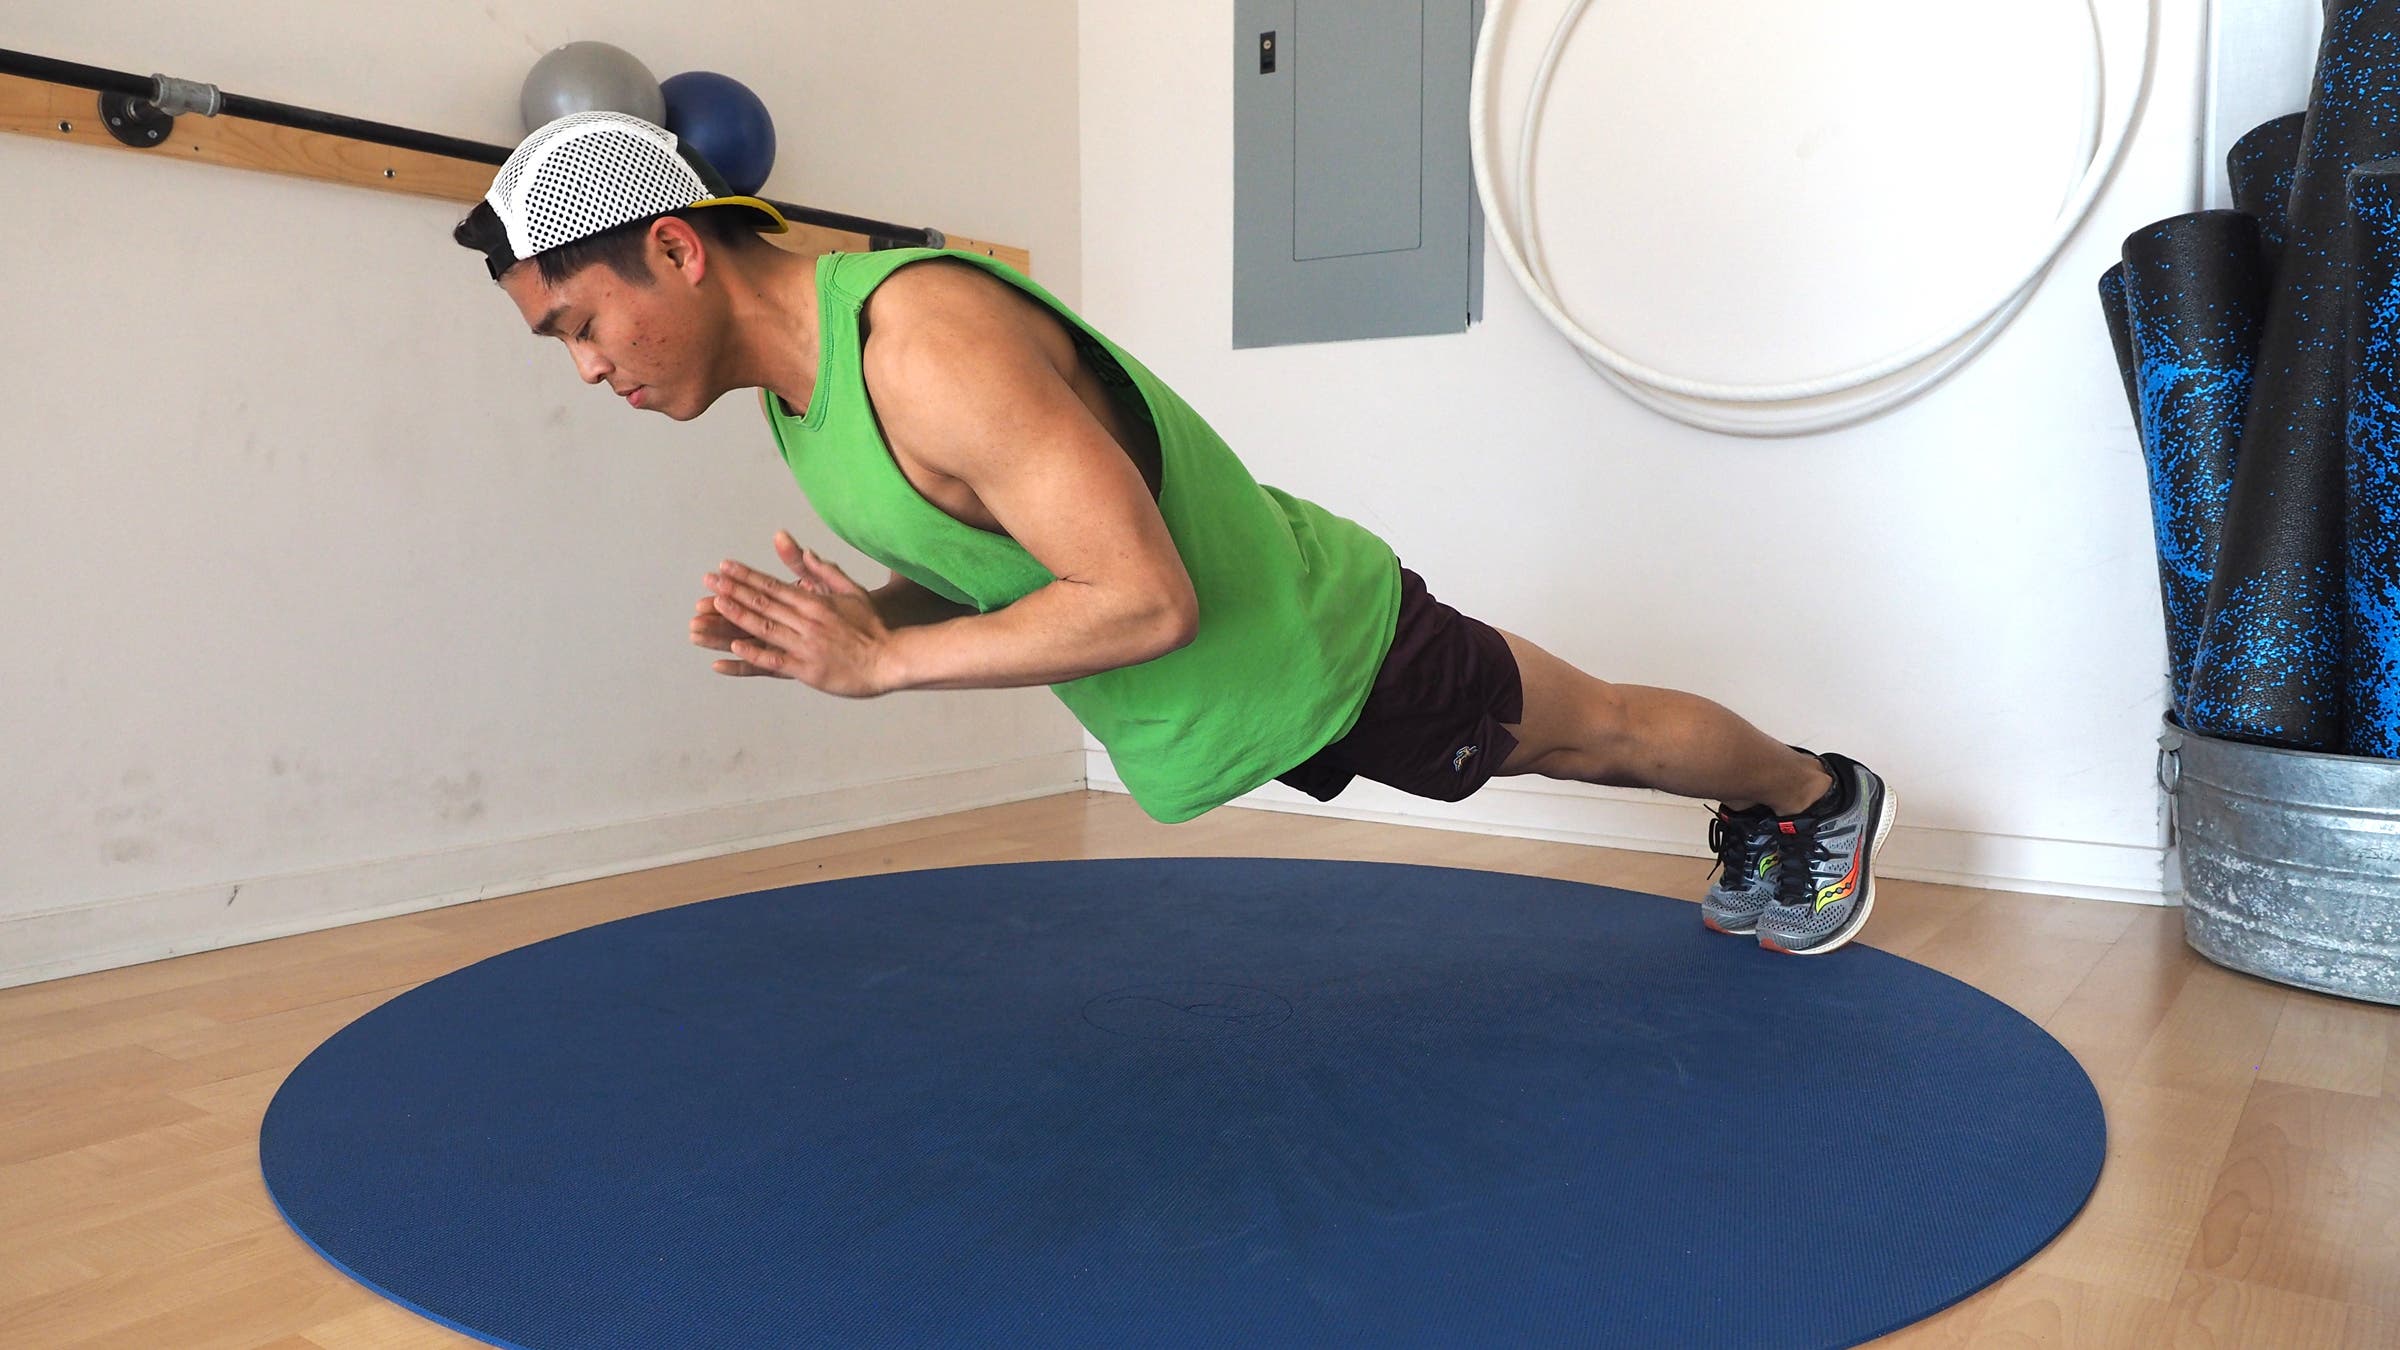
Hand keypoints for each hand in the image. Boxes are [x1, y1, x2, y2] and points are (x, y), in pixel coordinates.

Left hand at [690, 531, 894, 696]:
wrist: (892, 659)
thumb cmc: (873, 627)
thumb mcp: (852, 592)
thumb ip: (826, 572)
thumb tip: (807, 552)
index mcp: (815, 602)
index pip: (773, 585)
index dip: (746, 576)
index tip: (725, 567)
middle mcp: (807, 621)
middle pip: (764, 603)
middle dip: (733, 590)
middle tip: (709, 580)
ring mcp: (806, 646)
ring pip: (765, 628)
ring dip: (737, 615)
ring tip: (714, 605)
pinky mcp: (808, 670)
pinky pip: (776, 661)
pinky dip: (755, 653)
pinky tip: (735, 646)